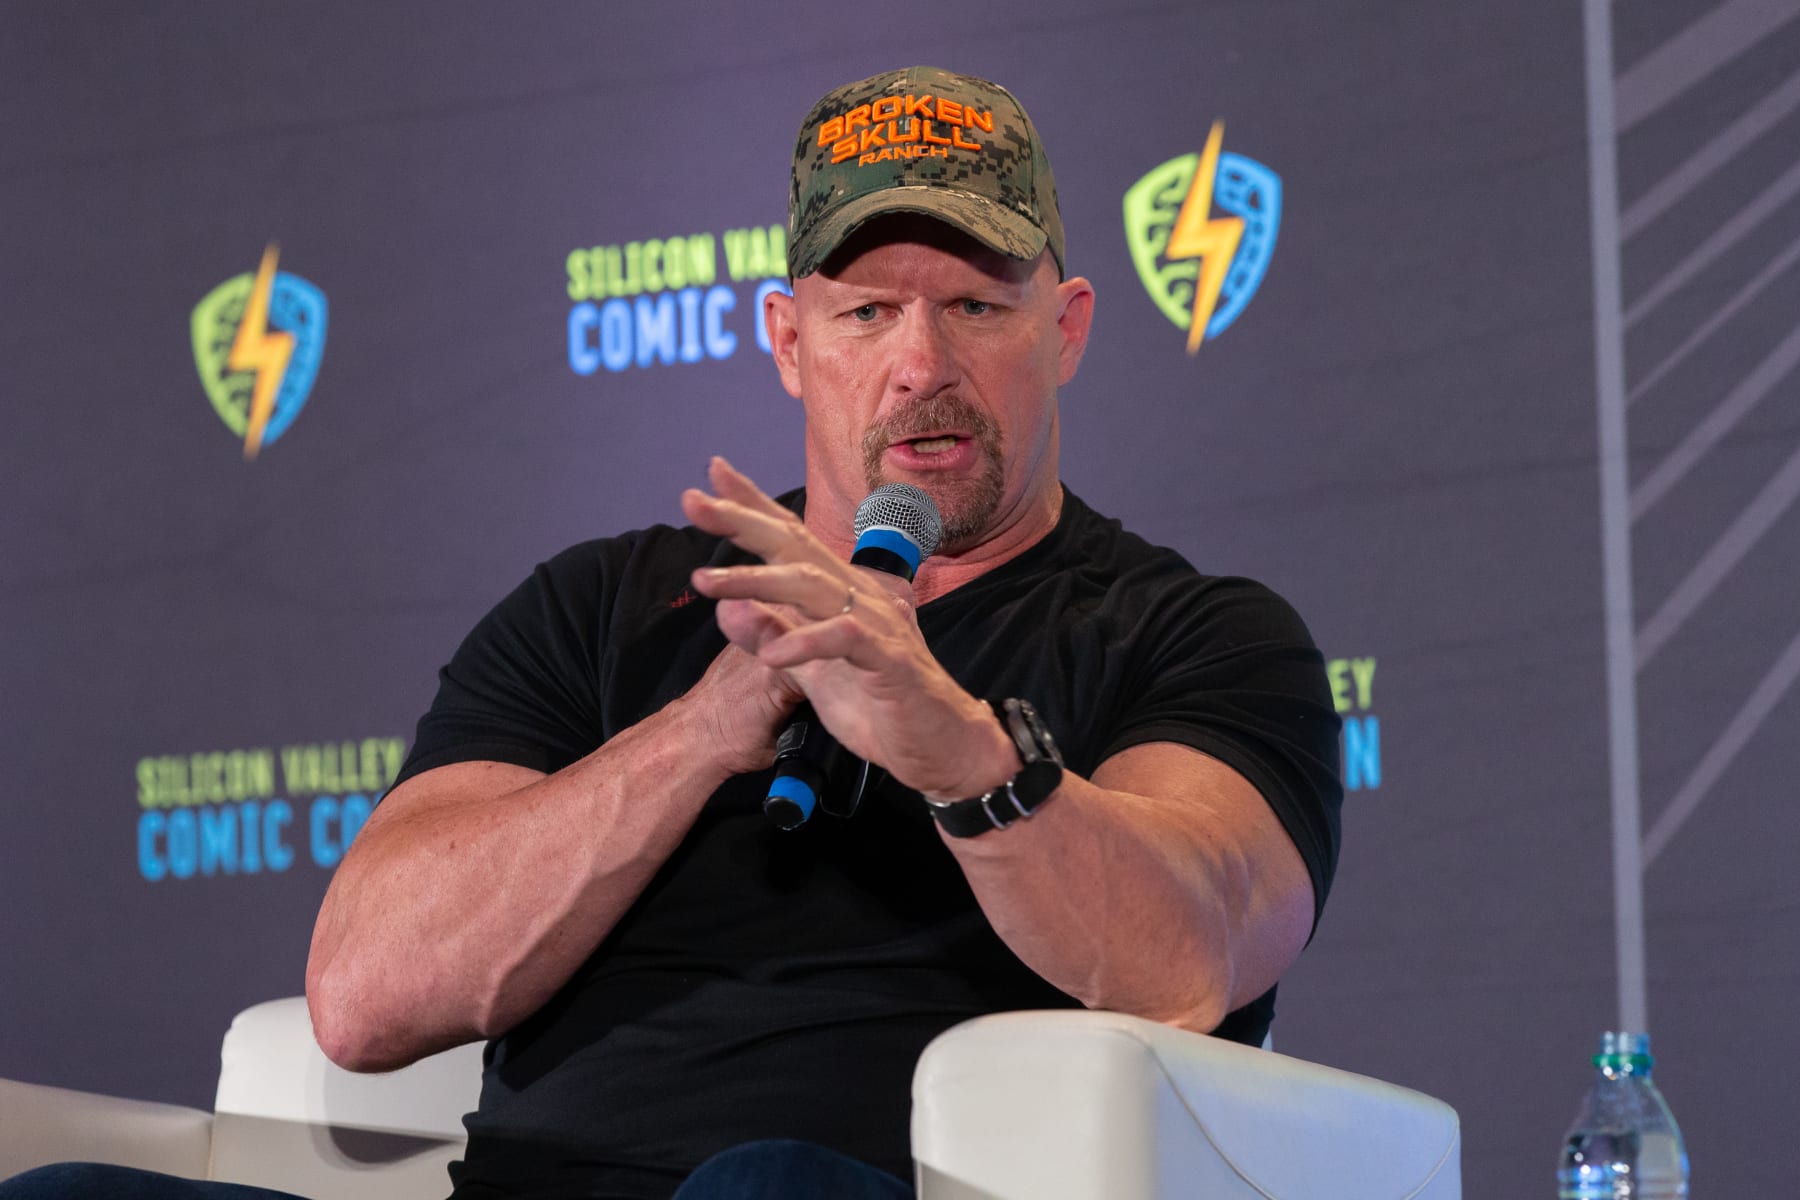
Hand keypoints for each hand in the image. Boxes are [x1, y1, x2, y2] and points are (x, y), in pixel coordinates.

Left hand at [682, 457, 1014, 799]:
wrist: (940, 746)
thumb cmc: (877, 703)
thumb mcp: (808, 671)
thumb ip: (770, 635)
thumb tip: (723, 608)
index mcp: (838, 593)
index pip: (791, 538)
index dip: (754, 505)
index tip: (712, 473)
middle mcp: (858, 595)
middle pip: (795, 546)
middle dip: (743, 521)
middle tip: (695, 503)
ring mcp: (877, 624)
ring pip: (812, 585)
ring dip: (756, 580)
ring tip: (708, 582)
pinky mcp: (891, 660)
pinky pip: (845, 640)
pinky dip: (807, 642)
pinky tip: (772, 655)